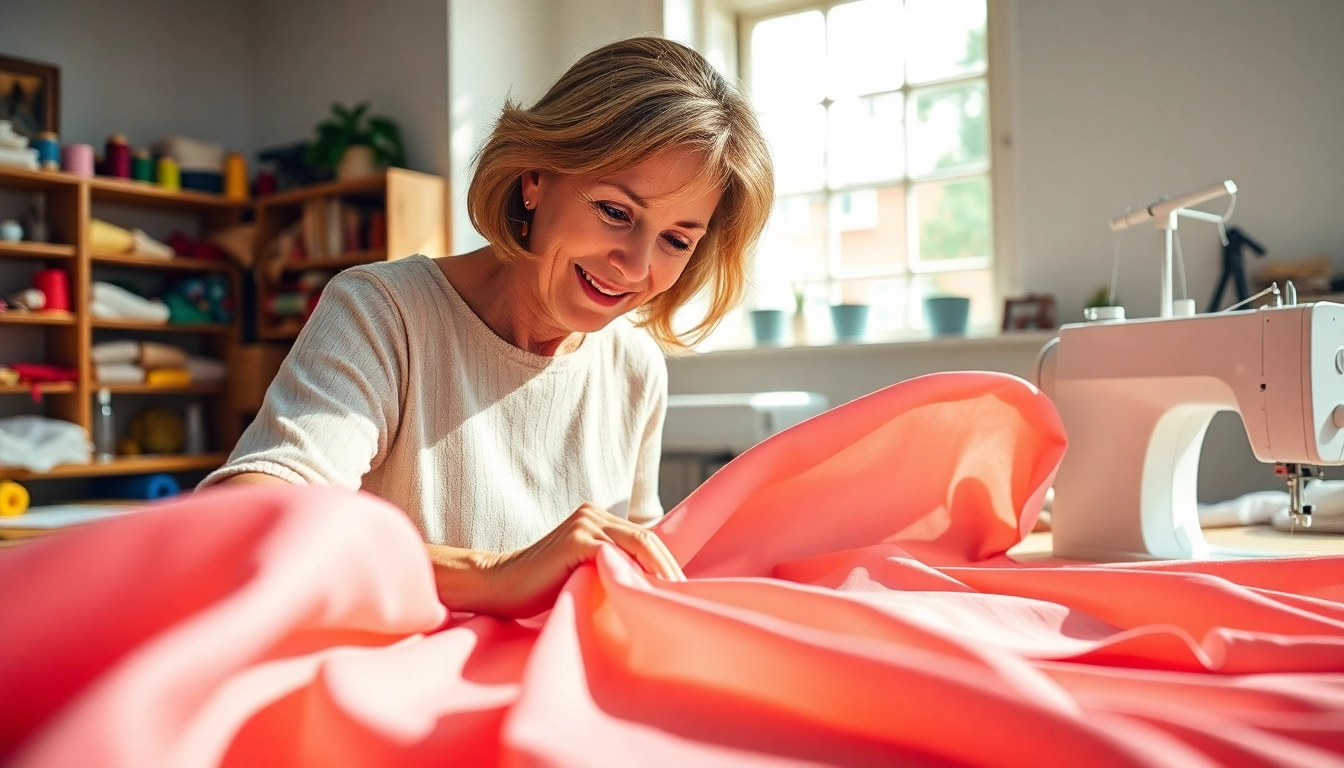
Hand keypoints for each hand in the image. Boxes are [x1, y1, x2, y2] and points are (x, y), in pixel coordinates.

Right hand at [480, 503, 684, 617]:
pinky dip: (635, 573)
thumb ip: (611, 566)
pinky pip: (616, 554)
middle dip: (669, 567)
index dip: (665, 563)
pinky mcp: (576, 540)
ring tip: (672, 598)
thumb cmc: (543, 587)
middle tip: (684, 596)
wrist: (501, 588)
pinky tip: (645, 593)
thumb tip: (650, 588)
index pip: (644, 538)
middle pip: (646, 538)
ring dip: (659, 571)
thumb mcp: (585, 571)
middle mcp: (592, 514)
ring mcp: (584, 524)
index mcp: (596, 518)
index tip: (680, 590)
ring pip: (637, 543)